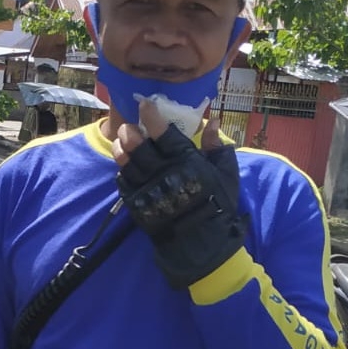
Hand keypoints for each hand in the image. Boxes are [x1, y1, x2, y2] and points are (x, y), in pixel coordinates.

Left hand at [115, 99, 246, 289]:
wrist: (201, 244)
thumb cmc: (217, 205)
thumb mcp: (225, 174)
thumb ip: (217, 146)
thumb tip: (213, 120)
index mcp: (186, 164)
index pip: (165, 135)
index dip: (153, 117)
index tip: (145, 104)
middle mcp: (164, 175)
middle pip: (139, 148)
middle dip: (131, 133)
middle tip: (129, 126)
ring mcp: (148, 191)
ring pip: (127, 164)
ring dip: (121, 150)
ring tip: (122, 141)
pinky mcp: (137, 206)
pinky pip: (123, 183)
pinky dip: (121, 171)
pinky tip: (124, 163)